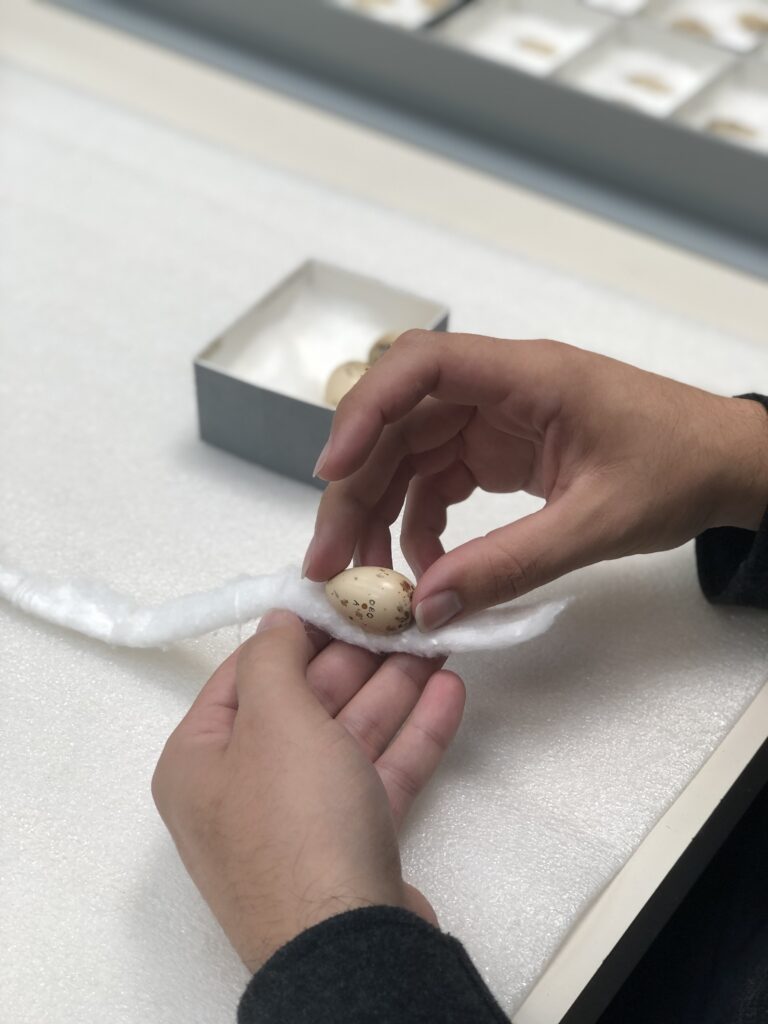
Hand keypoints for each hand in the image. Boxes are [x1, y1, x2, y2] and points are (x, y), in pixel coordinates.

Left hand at [152, 610, 464, 970]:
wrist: (348, 945)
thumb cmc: (294, 821)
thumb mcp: (274, 720)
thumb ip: (274, 656)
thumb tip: (278, 617)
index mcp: (202, 758)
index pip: (247, 673)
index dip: (295, 630)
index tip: (341, 594)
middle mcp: (244, 787)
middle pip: (304, 702)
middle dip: (357, 656)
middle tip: (401, 613)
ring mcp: (301, 818)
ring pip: (349, 734)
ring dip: (394, 687)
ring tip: (437, 640)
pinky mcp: (351, 842)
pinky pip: (380, 772)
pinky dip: (413, 733)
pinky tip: (449, 690)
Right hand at [303, 332, 767, 629]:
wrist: (725, 465)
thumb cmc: (678, 469)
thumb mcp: (596, 524)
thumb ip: (512, 564)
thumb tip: (431, 606)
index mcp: (527, 377)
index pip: (423, 365)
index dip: (367, 410)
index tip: (334, 472)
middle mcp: (499, 389)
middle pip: (399, 422)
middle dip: (357, 487)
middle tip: (330, 558)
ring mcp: (495, 420)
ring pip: (410, 454)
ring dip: (380, 510)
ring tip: (367, 574)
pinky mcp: (499, 451)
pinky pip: (439, 480)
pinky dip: (421, 522)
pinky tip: (425, 566)